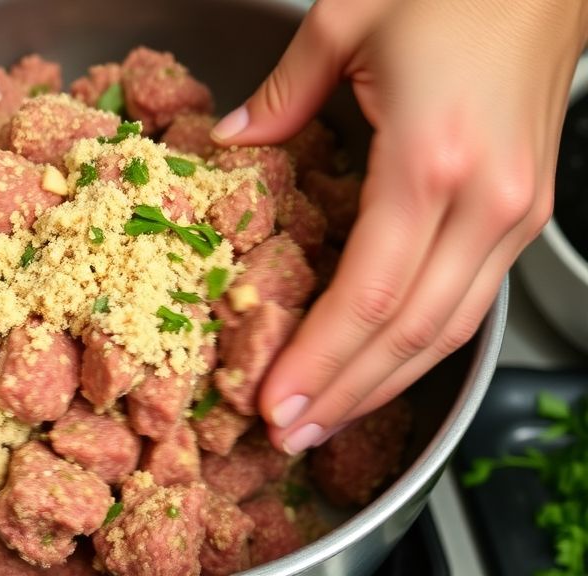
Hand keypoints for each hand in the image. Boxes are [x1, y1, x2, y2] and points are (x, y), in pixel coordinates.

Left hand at [211, 0, 587, 452]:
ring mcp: (513, 213)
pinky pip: (468, 300)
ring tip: (326, 420)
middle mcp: (484, 202)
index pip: (365, 296)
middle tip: (287, 434)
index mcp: (430, 161)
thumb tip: (232, 141)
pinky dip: (418, 345)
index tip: (270, 400)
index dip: (315, 360)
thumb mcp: (345, 22)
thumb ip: (281, 95)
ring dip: (383, 384)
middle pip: (407, 332)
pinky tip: (380, 366)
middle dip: (343, 393)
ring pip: (446, 330)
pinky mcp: (521, 211)